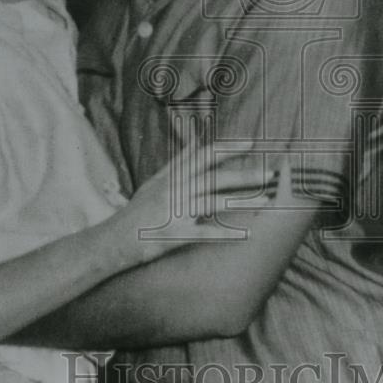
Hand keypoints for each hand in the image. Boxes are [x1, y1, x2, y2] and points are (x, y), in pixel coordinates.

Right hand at [118, 142, 286, 263]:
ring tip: (267, 200)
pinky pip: (205, 232)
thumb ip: (176, 165)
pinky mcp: (174, 234)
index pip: (203, 155)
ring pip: (214, 201)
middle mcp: (174, 190)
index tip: (251, 143)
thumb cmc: (136, 213)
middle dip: (245, 174)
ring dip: (243, 200)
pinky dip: (226, 233)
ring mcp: (174, 211)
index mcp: (172, 176)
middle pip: (215, 177)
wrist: (112, 240)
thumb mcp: (154, 183)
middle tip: (270, 173)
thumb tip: (195, 145)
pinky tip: (246, 234)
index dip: (228, 148)